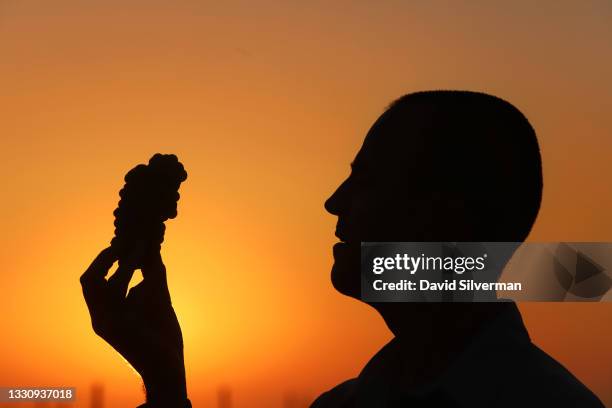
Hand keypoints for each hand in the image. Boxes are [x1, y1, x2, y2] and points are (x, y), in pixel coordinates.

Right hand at [80, 247, 187, 405]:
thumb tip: (153, 246)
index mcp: (104, 313)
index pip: (93, 281)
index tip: (122, 241)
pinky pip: (129, 298)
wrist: (167, 368)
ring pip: (110, 286)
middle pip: (90, 281)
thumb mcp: (156, 299)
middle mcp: (100, 318)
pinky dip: (143, 282)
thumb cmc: (161, 335)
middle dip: (108, 258)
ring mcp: (108, 325)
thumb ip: (152, 275)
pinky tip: (158, 277)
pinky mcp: (122, 330)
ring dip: (128, 264)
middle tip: (128, 243)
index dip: (105, 259)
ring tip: (146, 249)